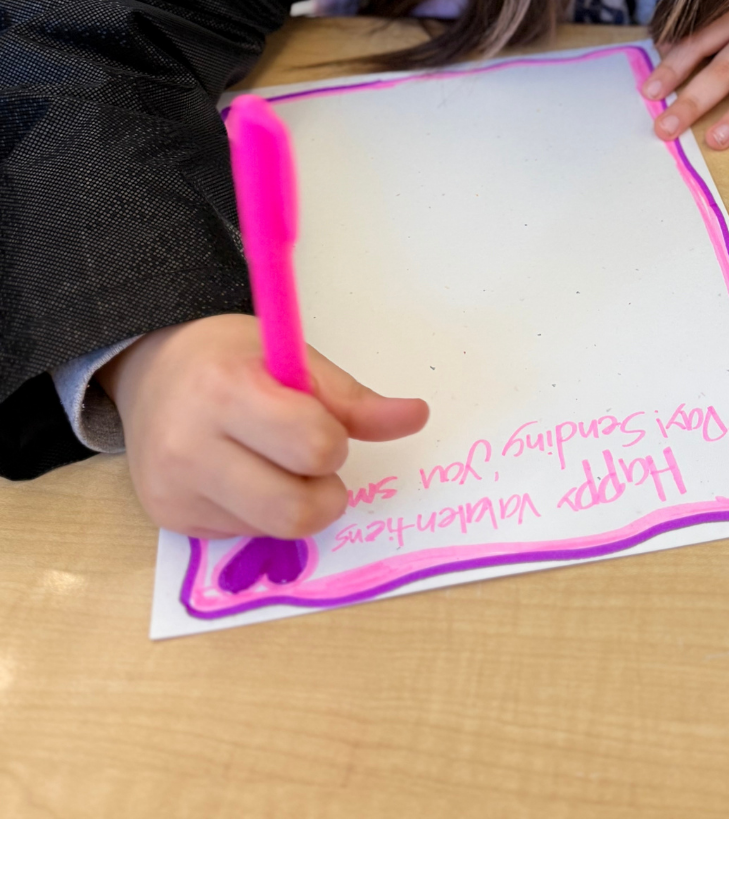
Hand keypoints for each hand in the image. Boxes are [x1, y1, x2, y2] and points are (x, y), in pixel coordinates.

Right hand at [102, 314, 429, 541]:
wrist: (149, 373)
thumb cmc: (228, 361)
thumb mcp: (291, 358)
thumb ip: (353, 398)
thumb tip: (416, 417)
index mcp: (224, 391)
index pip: (315, 446)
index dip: (333, 440)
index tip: (318, 423)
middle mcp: (188, 446)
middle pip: (296, 510)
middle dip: (324, 490)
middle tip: (310, 461)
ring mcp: (173, 489)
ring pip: (275, 530)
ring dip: (295, 505)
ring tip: (275, 467)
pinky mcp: (168, 518)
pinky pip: (244, 534)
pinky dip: (260, 512)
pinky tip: (241, 477)